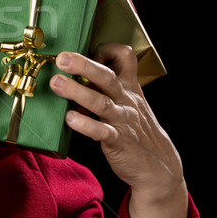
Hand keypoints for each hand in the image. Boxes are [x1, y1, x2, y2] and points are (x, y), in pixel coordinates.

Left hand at [49, 42, 187, 217]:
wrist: (160, 168)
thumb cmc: (136, 130)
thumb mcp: (128, 102)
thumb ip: (107, 87)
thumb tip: (75, 74)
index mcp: (128, 87)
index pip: (125, 57)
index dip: (107, 49)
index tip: (87, 51)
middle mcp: (126, 100)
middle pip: (107, 76)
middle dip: (83, 65)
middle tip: (62, 58)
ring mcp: (123, 120)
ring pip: (101, 102)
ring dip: (76, 92)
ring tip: (56, 83)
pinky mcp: (118, 141)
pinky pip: (101, 131)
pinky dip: (85, 124)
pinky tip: (69, 119)